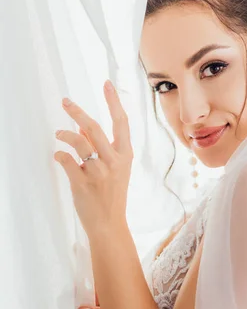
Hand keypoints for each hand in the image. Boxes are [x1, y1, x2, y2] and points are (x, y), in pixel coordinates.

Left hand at [54, 80, 132, 236]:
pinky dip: (60, 155)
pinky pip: (66, 160)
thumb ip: (103, 148)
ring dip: (65, 134)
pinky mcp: (83, 182)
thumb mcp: (116, 170)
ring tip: (58, 134)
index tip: (106, 84)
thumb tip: (84, 129)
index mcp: (125, 155)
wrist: (109, 224)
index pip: (121, 122)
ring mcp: (99, 172)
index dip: (113, 101)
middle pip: (94, 128)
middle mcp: (114, 161)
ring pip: (79, 142)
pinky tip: (59, 156)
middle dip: (78, 112)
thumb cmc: (112, 195)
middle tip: (65, 101)